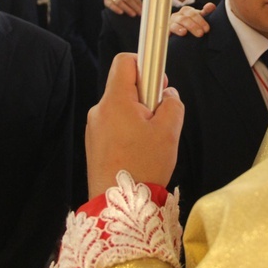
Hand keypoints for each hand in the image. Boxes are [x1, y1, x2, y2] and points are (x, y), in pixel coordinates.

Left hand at [86, 53, 183, 197]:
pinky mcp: (94, 142)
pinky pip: (115, 123)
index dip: (145, 63)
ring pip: (121, 106)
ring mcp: (94, 127)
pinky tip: (140, 150)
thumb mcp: (170, 130)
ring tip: (151, 140)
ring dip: (138, 114)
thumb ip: (173, 103)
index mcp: (115, 100)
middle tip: (160, 118)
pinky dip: (129, 129)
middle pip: (124, 85)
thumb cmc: (145, 165)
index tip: (159, 80)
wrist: (121, 206)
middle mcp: (100, 109)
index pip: (125, 61)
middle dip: (146, 95)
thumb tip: (167, 95)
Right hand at [104, 0, 142, 16]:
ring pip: (120, 2)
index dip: (138, 2)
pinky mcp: (106, 0)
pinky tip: (121, 13)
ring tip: (133, 14)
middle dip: (135, 6)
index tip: (143, 8)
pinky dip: (116, 9)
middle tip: (140, 13)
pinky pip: (111, 5)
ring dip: (127, 9)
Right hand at [169, 3, 215, 36]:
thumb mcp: (200, 17)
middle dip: (192, 26)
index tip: (207, 29)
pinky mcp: (166, 32)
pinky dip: (168, 33)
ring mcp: (170, 24)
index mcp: (186, 11)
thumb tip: (211, 6)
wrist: (181, 33)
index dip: (200, 21)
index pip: (193, 13)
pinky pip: (166, 32)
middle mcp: (177, 16)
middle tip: (200, 34)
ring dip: (179, 29)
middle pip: (184, 19)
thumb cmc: (192, 23)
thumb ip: (206, 12)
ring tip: (184, 33)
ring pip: (174, 25)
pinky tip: (170, 36)